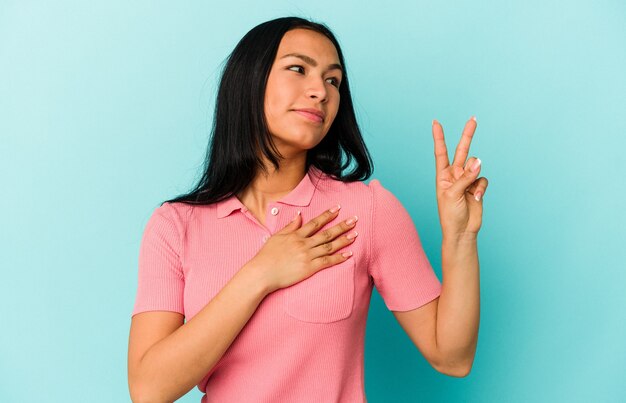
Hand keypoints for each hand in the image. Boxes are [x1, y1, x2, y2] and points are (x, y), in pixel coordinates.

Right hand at [246, 205, 358, 293]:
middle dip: (342, 226)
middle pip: (326, 233)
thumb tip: (299, 214)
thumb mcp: (276, 237)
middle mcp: (303, 243)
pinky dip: (339, 258)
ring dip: (343, 240)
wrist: (261, 273)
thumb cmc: (266, 256)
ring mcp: (307, 256)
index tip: (338, 208)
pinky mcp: (309, 268)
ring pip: (329, 246)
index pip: (315, 223)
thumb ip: (290, 226)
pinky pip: (327, 262)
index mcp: (296, 235)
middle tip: (354, 219)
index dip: (327, 215)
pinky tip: (349, 254)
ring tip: (355, 234)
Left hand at [432, 117, 488, 238]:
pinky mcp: (477, 187)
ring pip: (476, 166)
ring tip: (470, 190)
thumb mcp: (452, 194)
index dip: (439, 137)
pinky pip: (483, 179)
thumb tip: (479, 161)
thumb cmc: (450, 214)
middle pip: (462, 151)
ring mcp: (467, 180)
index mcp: (442, 175)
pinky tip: (476, 197)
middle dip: (468, 135)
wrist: (462, 230)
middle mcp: (455, 175)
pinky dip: (481, 187)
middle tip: (473, 119)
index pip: (441, 152)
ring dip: (475, 175)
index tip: (436, 122)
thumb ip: (466, 177)